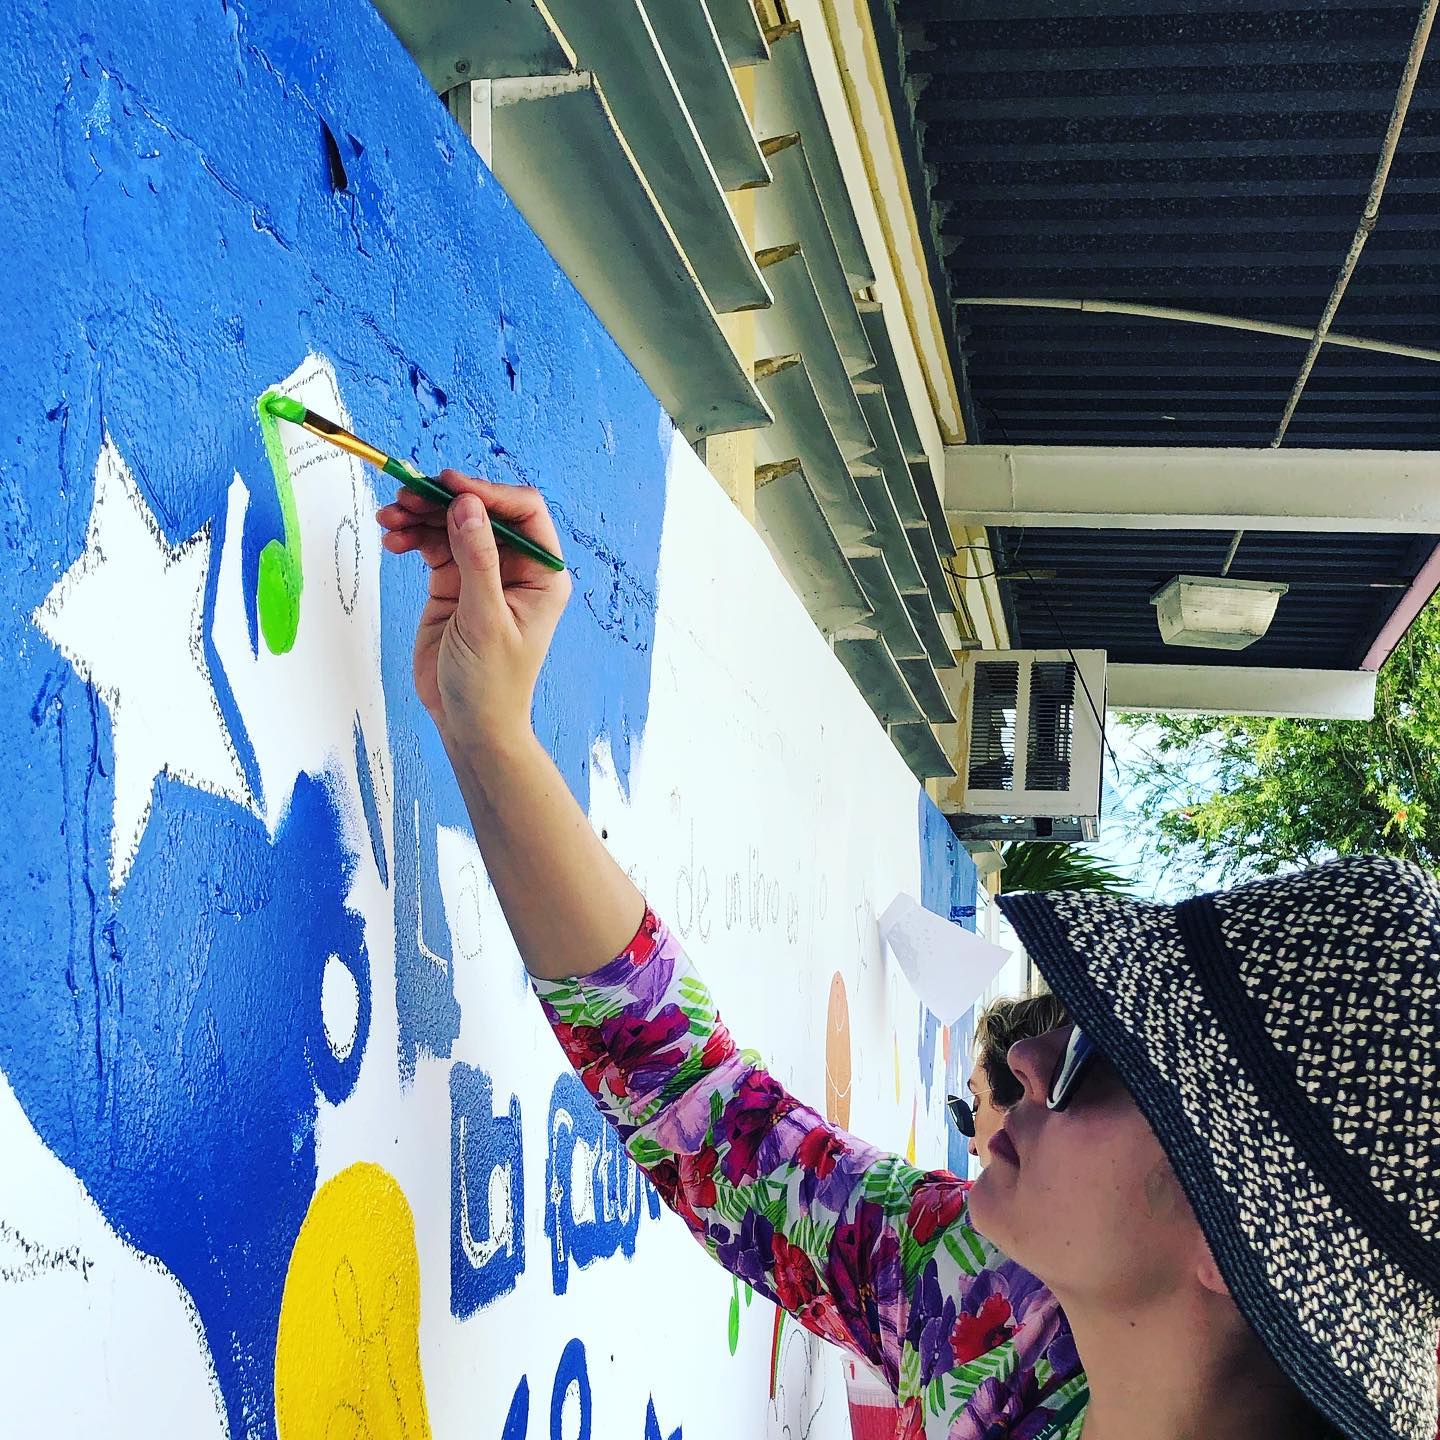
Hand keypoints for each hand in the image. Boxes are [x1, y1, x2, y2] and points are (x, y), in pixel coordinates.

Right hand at [376, 471, 570, 753]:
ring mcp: (482, 573)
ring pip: (453, 524)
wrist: (468, 723)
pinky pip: (433, 545)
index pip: (523, 512)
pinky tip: (393, 540)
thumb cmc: (492, 683)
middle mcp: (516, 567)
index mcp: (542, 574)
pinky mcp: (453, 584)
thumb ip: (477, 561)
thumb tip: (468, 506)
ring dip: (421, 515)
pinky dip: (413, 536)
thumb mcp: (485, 621)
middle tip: (406, 496)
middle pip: (482, 512)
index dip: (488, 492)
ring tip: (390, 517)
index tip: (449, 486)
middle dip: (444, 500)